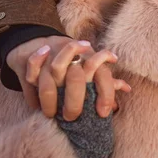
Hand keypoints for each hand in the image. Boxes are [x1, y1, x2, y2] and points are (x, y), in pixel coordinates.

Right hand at [6, 37, 130, 119]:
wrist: (42, 39)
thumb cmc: (74, 59)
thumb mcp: (92, 66)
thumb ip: (107, 79)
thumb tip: (127, 89)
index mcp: (89, 56)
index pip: (103, 75)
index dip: (106, 94)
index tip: (104, 114)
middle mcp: (72, 55)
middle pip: (76, 77)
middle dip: (75, 100)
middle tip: (72, 118)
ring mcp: (51, 56)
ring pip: (53, 74)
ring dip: (51, 98)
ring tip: (52, 115)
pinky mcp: (32, 59)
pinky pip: (31, 73)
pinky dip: (32, 89)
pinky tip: (36, 107)